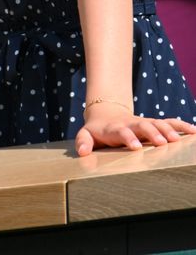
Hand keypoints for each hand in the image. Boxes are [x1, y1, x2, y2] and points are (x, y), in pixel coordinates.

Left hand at [75, 102, 195, 156]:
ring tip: (177, 140)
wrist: (106, 114)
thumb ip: (83, 142)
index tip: (135, 146)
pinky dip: (181, 126)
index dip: (128, 137)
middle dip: (152, 133)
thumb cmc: (98, 131)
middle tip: (161, 142)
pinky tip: (194, 131)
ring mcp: (144, 122)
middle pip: (142, 125)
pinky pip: (170, 123)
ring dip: (167, 130)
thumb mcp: (87, 134)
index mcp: (115, 128)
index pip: (121, 132)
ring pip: (157, 123)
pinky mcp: (154, 124)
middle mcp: (132, 123)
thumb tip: (81, 152)